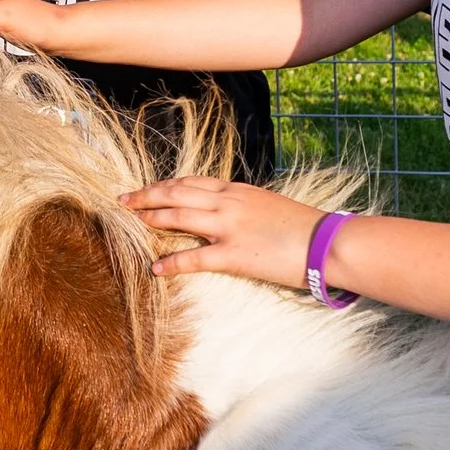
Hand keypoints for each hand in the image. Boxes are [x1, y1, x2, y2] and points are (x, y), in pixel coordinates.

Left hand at [120, 176, 326, 285]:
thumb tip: (227, 211)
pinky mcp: (233, 255)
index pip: (190, 181)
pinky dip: (171, 262)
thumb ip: (243, 205)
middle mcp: (227, 203)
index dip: (164, 185)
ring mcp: (228, 227)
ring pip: (178, 217)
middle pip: (176, 193)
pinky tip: (156, 268)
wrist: (326, 241)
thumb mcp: (267, 204)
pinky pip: (193, 257)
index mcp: (236, 190)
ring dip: (150, 218)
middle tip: (124, 200)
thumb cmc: (302, 226)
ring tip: (130, 222)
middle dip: (147, 196)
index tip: (147, 188)